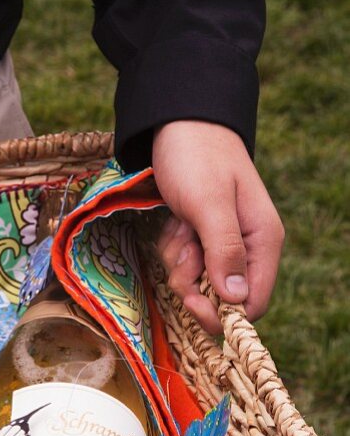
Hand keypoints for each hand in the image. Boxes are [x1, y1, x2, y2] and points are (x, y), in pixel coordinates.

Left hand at [152, 121, 284, 334]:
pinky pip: (183, 262)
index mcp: (263, 240)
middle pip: (219, 297)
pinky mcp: (199, 237)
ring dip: (179, 260)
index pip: (253, 303)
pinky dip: (173, 246)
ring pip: (197, 281)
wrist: (176, 122)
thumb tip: (236, 300)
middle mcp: (247, 247)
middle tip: (179, 251)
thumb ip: (224, 250)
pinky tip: (173, 221)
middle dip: (192, 281)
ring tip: (177, 226)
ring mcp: (221, 243)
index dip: (223, 313)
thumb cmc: (197, 157)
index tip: (191, 304)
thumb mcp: (209, 203)